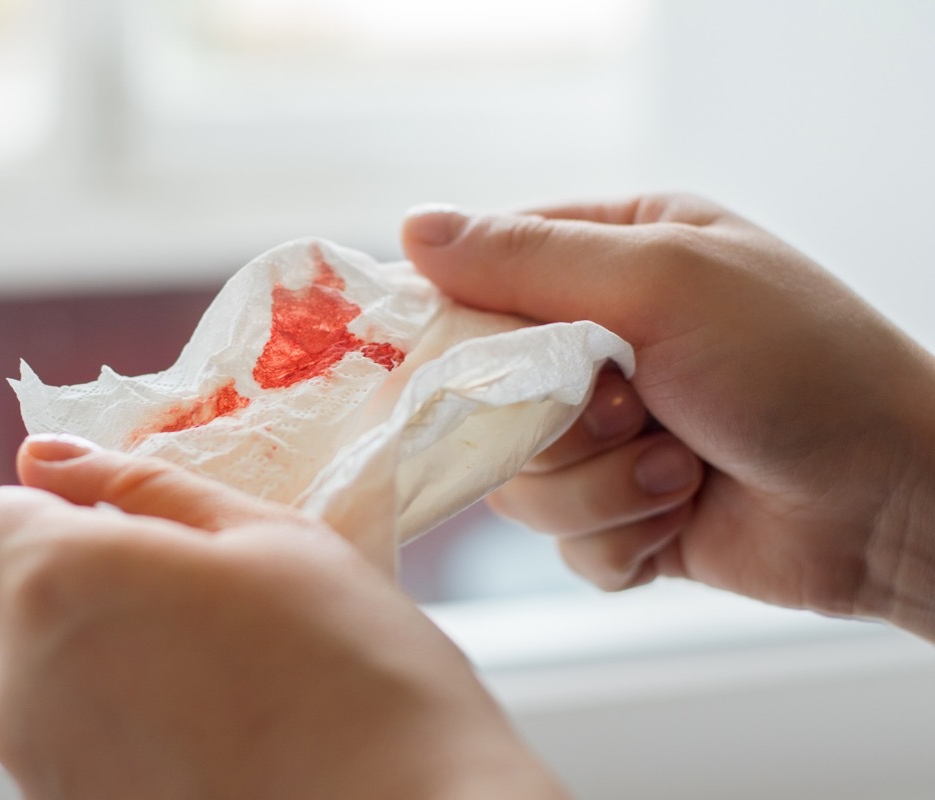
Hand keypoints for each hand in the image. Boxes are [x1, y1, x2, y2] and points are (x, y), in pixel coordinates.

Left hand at [0, 435, 562, 799]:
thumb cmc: (351, 664)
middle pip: (29, 607)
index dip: (57, 515)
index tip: (134, 533)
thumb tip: (44, 457)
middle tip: (220, 611)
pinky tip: (227, 746)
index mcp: (56, 585)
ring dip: (122, 666)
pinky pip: (86, 751)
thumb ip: (138, 485)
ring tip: (237, 686)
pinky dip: (136, 737)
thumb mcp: (264, 536)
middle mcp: (18, 689)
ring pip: (60, 682)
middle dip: (102, 592)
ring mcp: (43, 776)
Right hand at [403, 194, 934, 639]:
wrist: (893, 500)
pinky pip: (564, 540)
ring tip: (676, 469)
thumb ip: (528, 260)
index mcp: (614, 259)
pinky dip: (620, 534)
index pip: (483, 275)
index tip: (463, 358)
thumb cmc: (797, 366)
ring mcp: (610, 435)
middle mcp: (603, 344)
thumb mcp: (663, 283)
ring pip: (517, 479)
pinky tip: (680, 511)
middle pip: (486, 393)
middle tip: (631, 409)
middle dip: (554, 420)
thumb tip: (409, 228)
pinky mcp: (623, 513)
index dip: (457, 320)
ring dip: (596, 486)